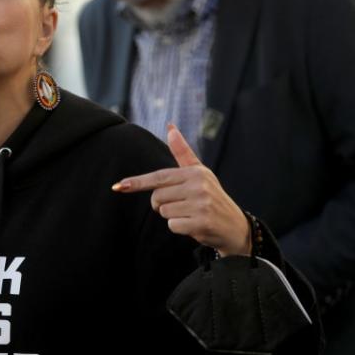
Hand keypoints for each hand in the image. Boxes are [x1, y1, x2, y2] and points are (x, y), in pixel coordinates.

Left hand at [112, 124, 250, 256]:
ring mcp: (201, 204)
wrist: (235, 227)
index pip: (159, 177)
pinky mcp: (201, 223)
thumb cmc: (212, 197)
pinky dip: (180, 228)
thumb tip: (170, 127)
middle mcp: (199, 186)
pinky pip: (173, 226)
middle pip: (157, 197)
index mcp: (195, 172)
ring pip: (164, 212)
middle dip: (162, 204)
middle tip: (181, 205)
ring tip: (191, 214)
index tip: (118, 186)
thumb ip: (182, 152)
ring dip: (173, 216)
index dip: (137, 182)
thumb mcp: (200, 172)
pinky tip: (194, 225)